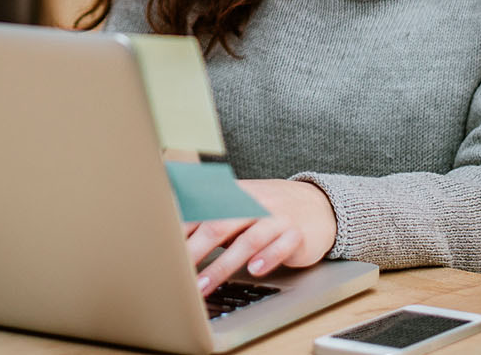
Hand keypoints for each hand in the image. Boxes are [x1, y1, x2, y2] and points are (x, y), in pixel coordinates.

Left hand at [184, 179, 336, 296]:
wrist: (319, 205)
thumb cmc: (269, 210)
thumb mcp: (240, 206)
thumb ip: (211, 216)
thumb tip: (174, 233)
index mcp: (235, 195)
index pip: (201, 211)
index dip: (180, 231)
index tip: (161, 250)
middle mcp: (254, 203)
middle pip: (219, 226)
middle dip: (194, 250)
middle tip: (175, 272)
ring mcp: (276, 218)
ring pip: (247, 241)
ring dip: (222, 265)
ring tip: (203, 284)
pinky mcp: (296, 234)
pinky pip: (281, 246)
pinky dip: (267, 258)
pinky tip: (254, 271)